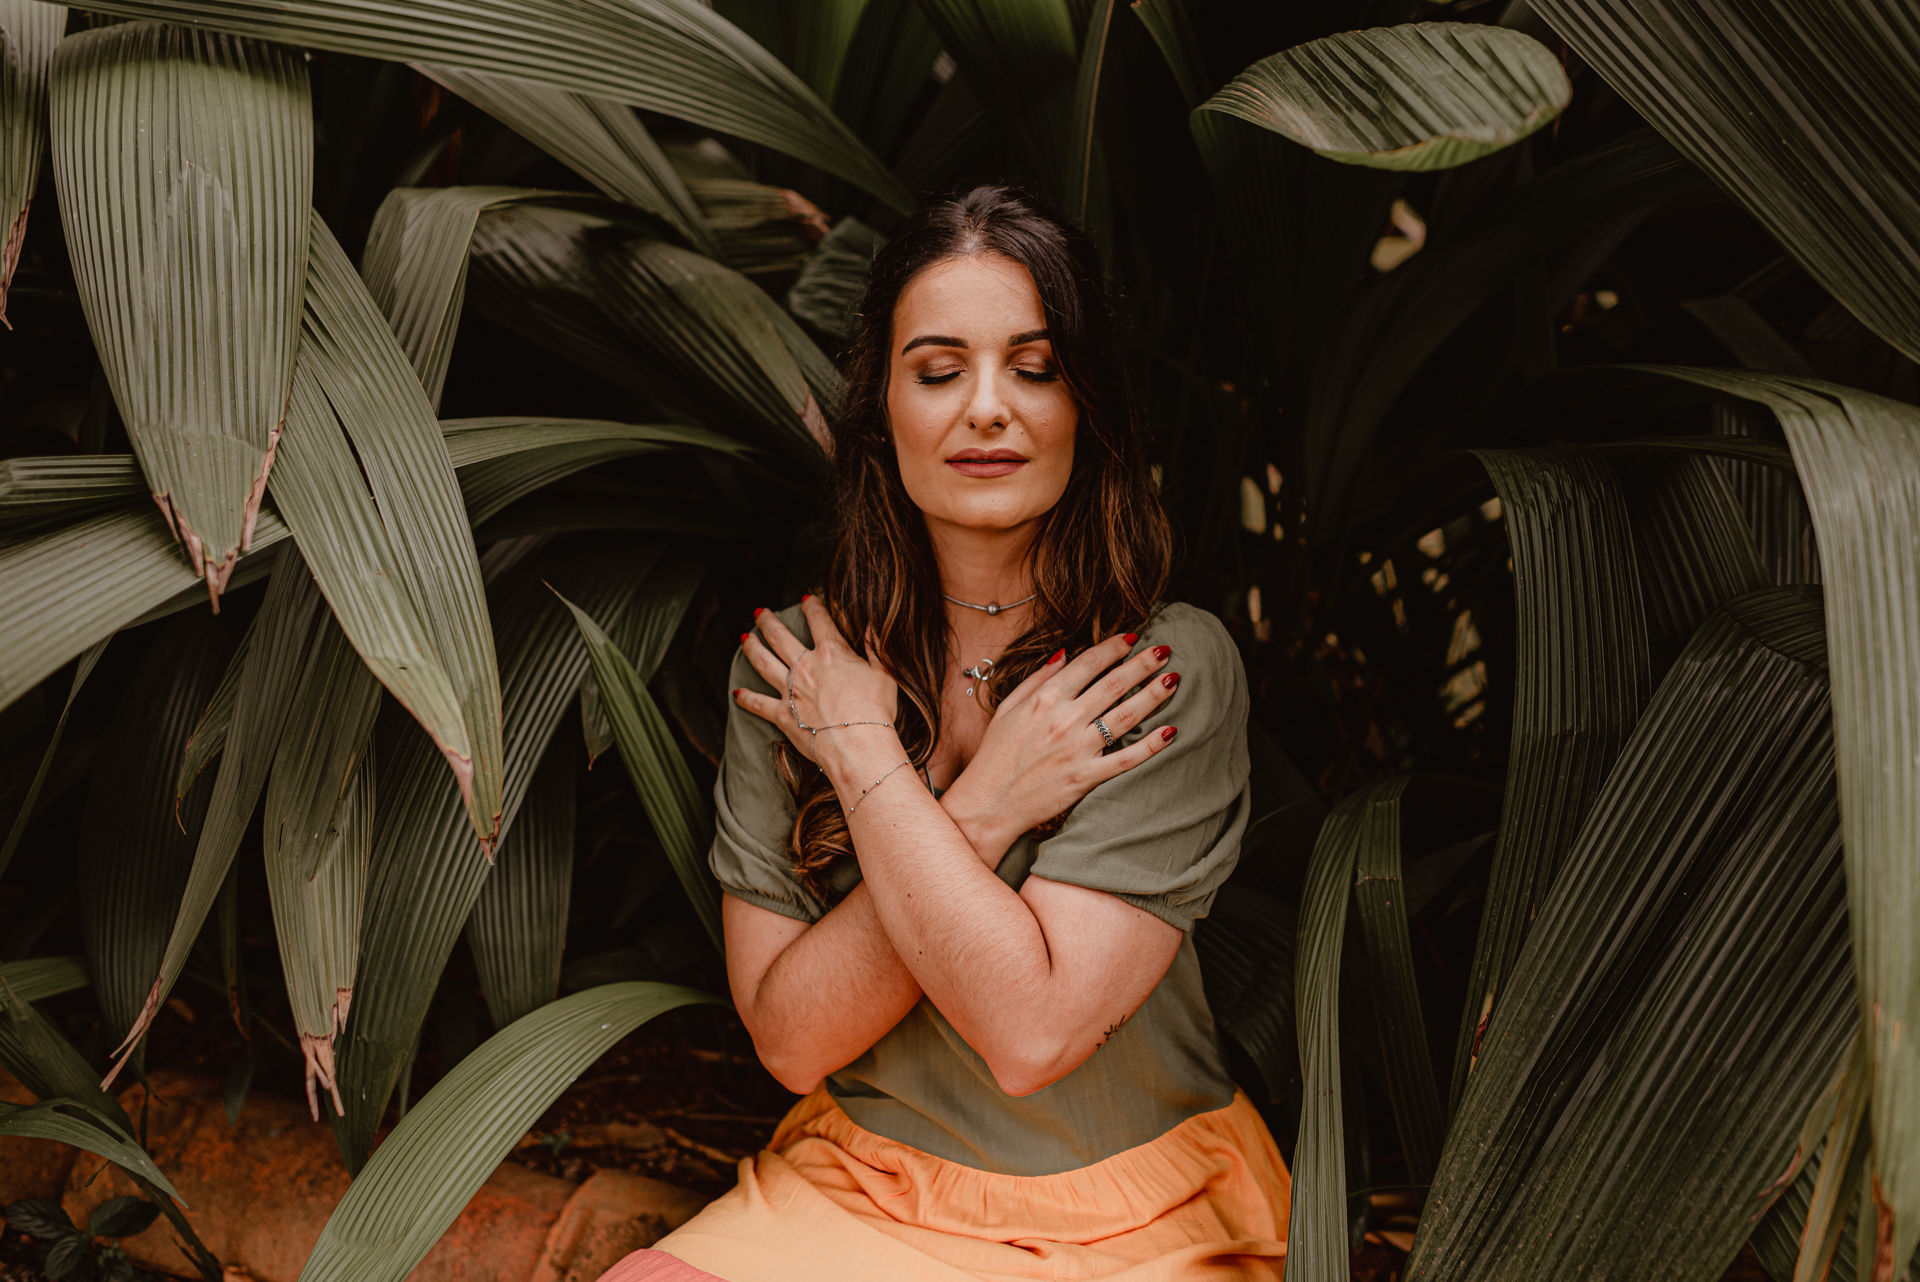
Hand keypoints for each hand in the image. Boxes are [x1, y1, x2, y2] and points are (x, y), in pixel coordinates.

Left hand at [734, 597, 899, 766]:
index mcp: (832, 653)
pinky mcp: (783, 715)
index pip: (819, 620)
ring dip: (752, 648)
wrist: (858, 745)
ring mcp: (791, 690)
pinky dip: (746, 698)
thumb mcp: (884, 674)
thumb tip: (872, 625)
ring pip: (763, 662)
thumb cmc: (876, 711)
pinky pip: (758, 704)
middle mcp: (806, 666)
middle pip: (780, 637)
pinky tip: (736, 693)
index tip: (806, 599)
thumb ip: (875, 648)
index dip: (812, 606)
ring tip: (744, 639)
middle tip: (760, 613)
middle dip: (768, 621)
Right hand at [943, 633, 1181, 851]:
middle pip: (1114, 684)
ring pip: (1125, 716)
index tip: (1131, 637)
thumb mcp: (1008, 708)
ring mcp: (1077, 749)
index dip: (1113, 647)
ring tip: (1173, 679)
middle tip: (1164, 651)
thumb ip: (1038, 679)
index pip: (1088, 664)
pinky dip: (1151, 746)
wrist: (989, 802)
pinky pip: (1126, 759)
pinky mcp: (1085, 777)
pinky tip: (1171, 731)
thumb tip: (1065, 653)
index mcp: (1045, 699)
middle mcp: (1064, 720)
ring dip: (1153, 695)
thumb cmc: (995, 755)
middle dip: (1142, 664)